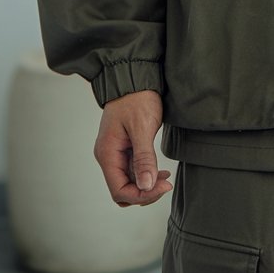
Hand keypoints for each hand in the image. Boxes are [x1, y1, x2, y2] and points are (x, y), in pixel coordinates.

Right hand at [93, 89, 172, 206]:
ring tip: (166, 178)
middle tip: (166, 184)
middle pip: (122, 190)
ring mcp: (117, 153)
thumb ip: (143, 158)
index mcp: (107, 153)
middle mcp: (109, 156)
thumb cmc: (137, 98)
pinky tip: (161, 172)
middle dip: (143, 193)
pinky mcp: (125, 148)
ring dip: (146, 185)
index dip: (141, 195)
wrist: (135, 77)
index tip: (163, 187)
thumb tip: (145, 186)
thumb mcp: (142, 127)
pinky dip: (146, 175)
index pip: (119, 190)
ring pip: (129, 182)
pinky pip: (133, 170)